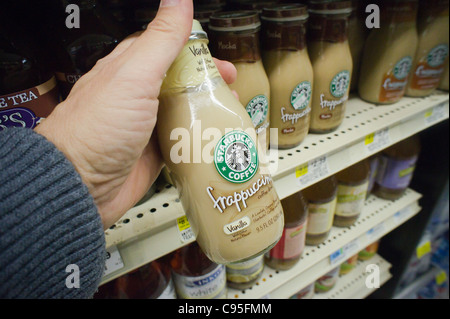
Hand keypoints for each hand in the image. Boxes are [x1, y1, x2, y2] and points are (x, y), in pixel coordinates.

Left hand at [35, 0, 236, 229]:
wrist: (81, 185)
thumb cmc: (96, 129)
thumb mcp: (134, 75)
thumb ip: (160, 38)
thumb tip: (178, 0)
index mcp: (131, 70)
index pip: (169, 49)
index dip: (197, 52)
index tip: (219, 59)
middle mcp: (139, 96)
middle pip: (182, 82)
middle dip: (209, 83)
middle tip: (231, 88)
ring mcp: (147, 125)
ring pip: (185, 111)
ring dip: (207, 111)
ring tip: (230, 114)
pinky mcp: (154, 153)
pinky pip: (182, 141)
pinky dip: (199, 139)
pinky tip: (214, 140)